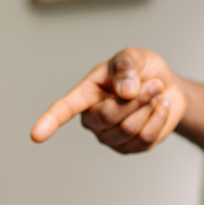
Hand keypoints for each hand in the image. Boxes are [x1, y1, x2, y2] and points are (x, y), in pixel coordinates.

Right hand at [31, 47, 186, 152]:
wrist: (167, 88)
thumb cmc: (142, 72)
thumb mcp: (134, 56)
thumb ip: (126, 66)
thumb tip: (125, 91)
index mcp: (85, 95)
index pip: (64, 109)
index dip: (50, 121)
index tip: (36, 135)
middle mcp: (92, 120)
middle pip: (108, 117)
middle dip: (137, 99)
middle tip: (154, 84)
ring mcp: (109, 137)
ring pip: (128, 129)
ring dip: (150, 107)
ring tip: (157, 93)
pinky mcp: (129, 148)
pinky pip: (144, 139)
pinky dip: (159, 119)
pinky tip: (161, 107)